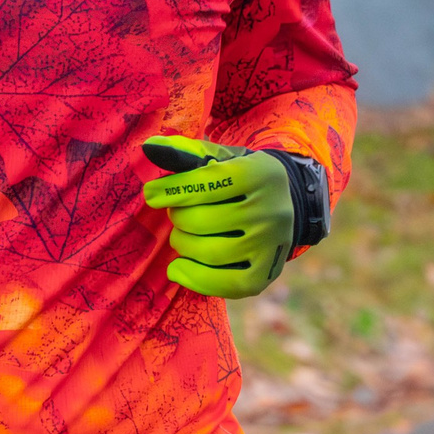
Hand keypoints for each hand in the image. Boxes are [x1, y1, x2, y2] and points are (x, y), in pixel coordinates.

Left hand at [143, 136, 330, 298]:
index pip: (206, 182)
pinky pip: (226, 285)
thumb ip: (183, 151)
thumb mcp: (218, 156)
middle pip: (200, 220)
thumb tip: (150, 147)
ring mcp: (272, 245)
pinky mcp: (267, 274)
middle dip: (178, 216)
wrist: (284, 203)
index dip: (171, 190)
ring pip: (207, 252)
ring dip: (182, 243)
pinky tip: (178, 267)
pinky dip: (194, 278)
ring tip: (182, 235)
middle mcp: (271, 211)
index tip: (152, 194)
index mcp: (259, 174)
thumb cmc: (237, 178)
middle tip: (178, 214)